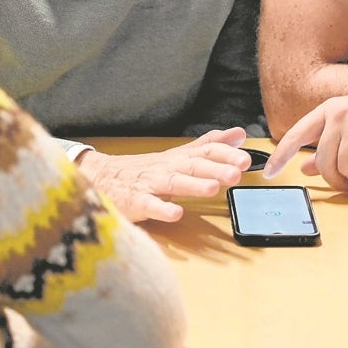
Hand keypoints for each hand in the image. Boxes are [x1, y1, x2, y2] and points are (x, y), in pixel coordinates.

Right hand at [77, 127, 250, 222]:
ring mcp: (150, 184)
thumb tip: (239, 134)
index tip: (246, 158)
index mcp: (178, 158)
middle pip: (193, 165)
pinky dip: (162, 209)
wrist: (100, 177)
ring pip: (173, 183)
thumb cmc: (144, 170)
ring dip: (193, 185)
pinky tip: (175, 214)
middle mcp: (166, 168)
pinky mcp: (135, 202)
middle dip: (216, 168)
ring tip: (212, 188)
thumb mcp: (178, 155)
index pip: (205, 151)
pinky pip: (149, 206)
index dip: (226, 154)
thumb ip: (208, 145)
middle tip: (237, 171)